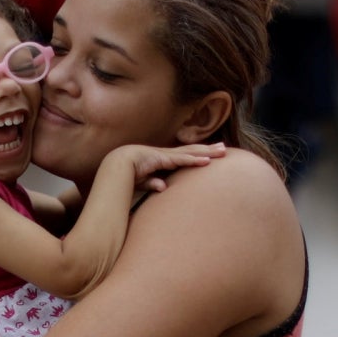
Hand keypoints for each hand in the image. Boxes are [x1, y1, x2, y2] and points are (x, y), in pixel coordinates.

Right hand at [111, 141, 225, 199]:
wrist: (113, 168)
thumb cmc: (125, 176)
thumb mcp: (142, 182)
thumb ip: (153, 184)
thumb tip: (163, 187)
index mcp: (162, 160)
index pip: (184, 156)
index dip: (198, 155)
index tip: (212, 155)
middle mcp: (165, 155)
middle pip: (191, 151)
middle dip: (208, 149)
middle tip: (225, 148)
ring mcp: (164, 155)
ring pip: (190, 152)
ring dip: (207, 152)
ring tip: (223, 151)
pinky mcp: (161, 159)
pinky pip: (180, 159)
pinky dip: (194, 160)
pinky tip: (206, 161)